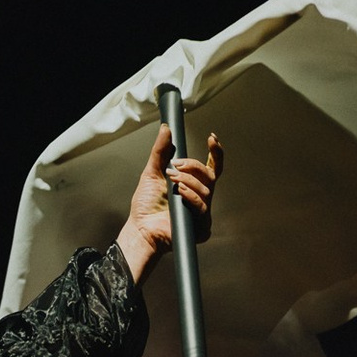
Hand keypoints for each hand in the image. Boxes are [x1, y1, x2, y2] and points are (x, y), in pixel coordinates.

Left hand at [116, 123, 223, 282]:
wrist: (140, 228)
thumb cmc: (146, 205)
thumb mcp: (152, 172)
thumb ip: (160, 151)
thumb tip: (166, 128)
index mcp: (192, 183)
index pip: (211, 166)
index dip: (216, 152)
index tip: (212, 138)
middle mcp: (200, 196)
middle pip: (209, 175)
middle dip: (193, 166)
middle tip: (176, 165)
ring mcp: (201, 211)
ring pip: (206, 189)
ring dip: (188, 181)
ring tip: (172, 181)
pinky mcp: (200, 227)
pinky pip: (202, 207)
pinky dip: (191, 198)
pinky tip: (180, 193)